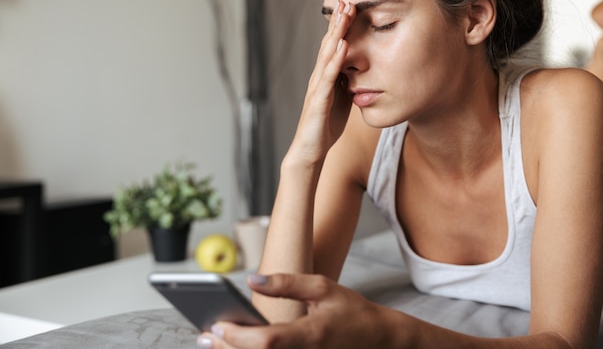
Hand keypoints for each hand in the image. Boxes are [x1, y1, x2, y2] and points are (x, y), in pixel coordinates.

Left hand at [197, 273, 396, 348]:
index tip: (216, 323)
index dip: (237, 335)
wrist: (379, 340)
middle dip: (226, 348)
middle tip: (204, 333)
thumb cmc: (351, 312)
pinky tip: (236, 346)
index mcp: (310, 334)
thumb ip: (286, 283)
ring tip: (212, 341)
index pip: (266, 341)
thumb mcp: (322, 287)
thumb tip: (251, 278)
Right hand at [289, 0, 354, 163]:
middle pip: (328, 45)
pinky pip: (328, 77)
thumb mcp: (341, 100)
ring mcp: (317, 88)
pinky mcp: (318, 101)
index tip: (350, 7)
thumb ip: (347, 83)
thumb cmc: (325, 127)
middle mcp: (318, 78)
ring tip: (344, 14)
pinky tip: (342, 45)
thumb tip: (359, 70)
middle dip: (337, 23)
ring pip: (326, 55)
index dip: (340, 28)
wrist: (310, 151)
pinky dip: (335, 60)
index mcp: (326, 78)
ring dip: (335, 34)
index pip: (333, 48)